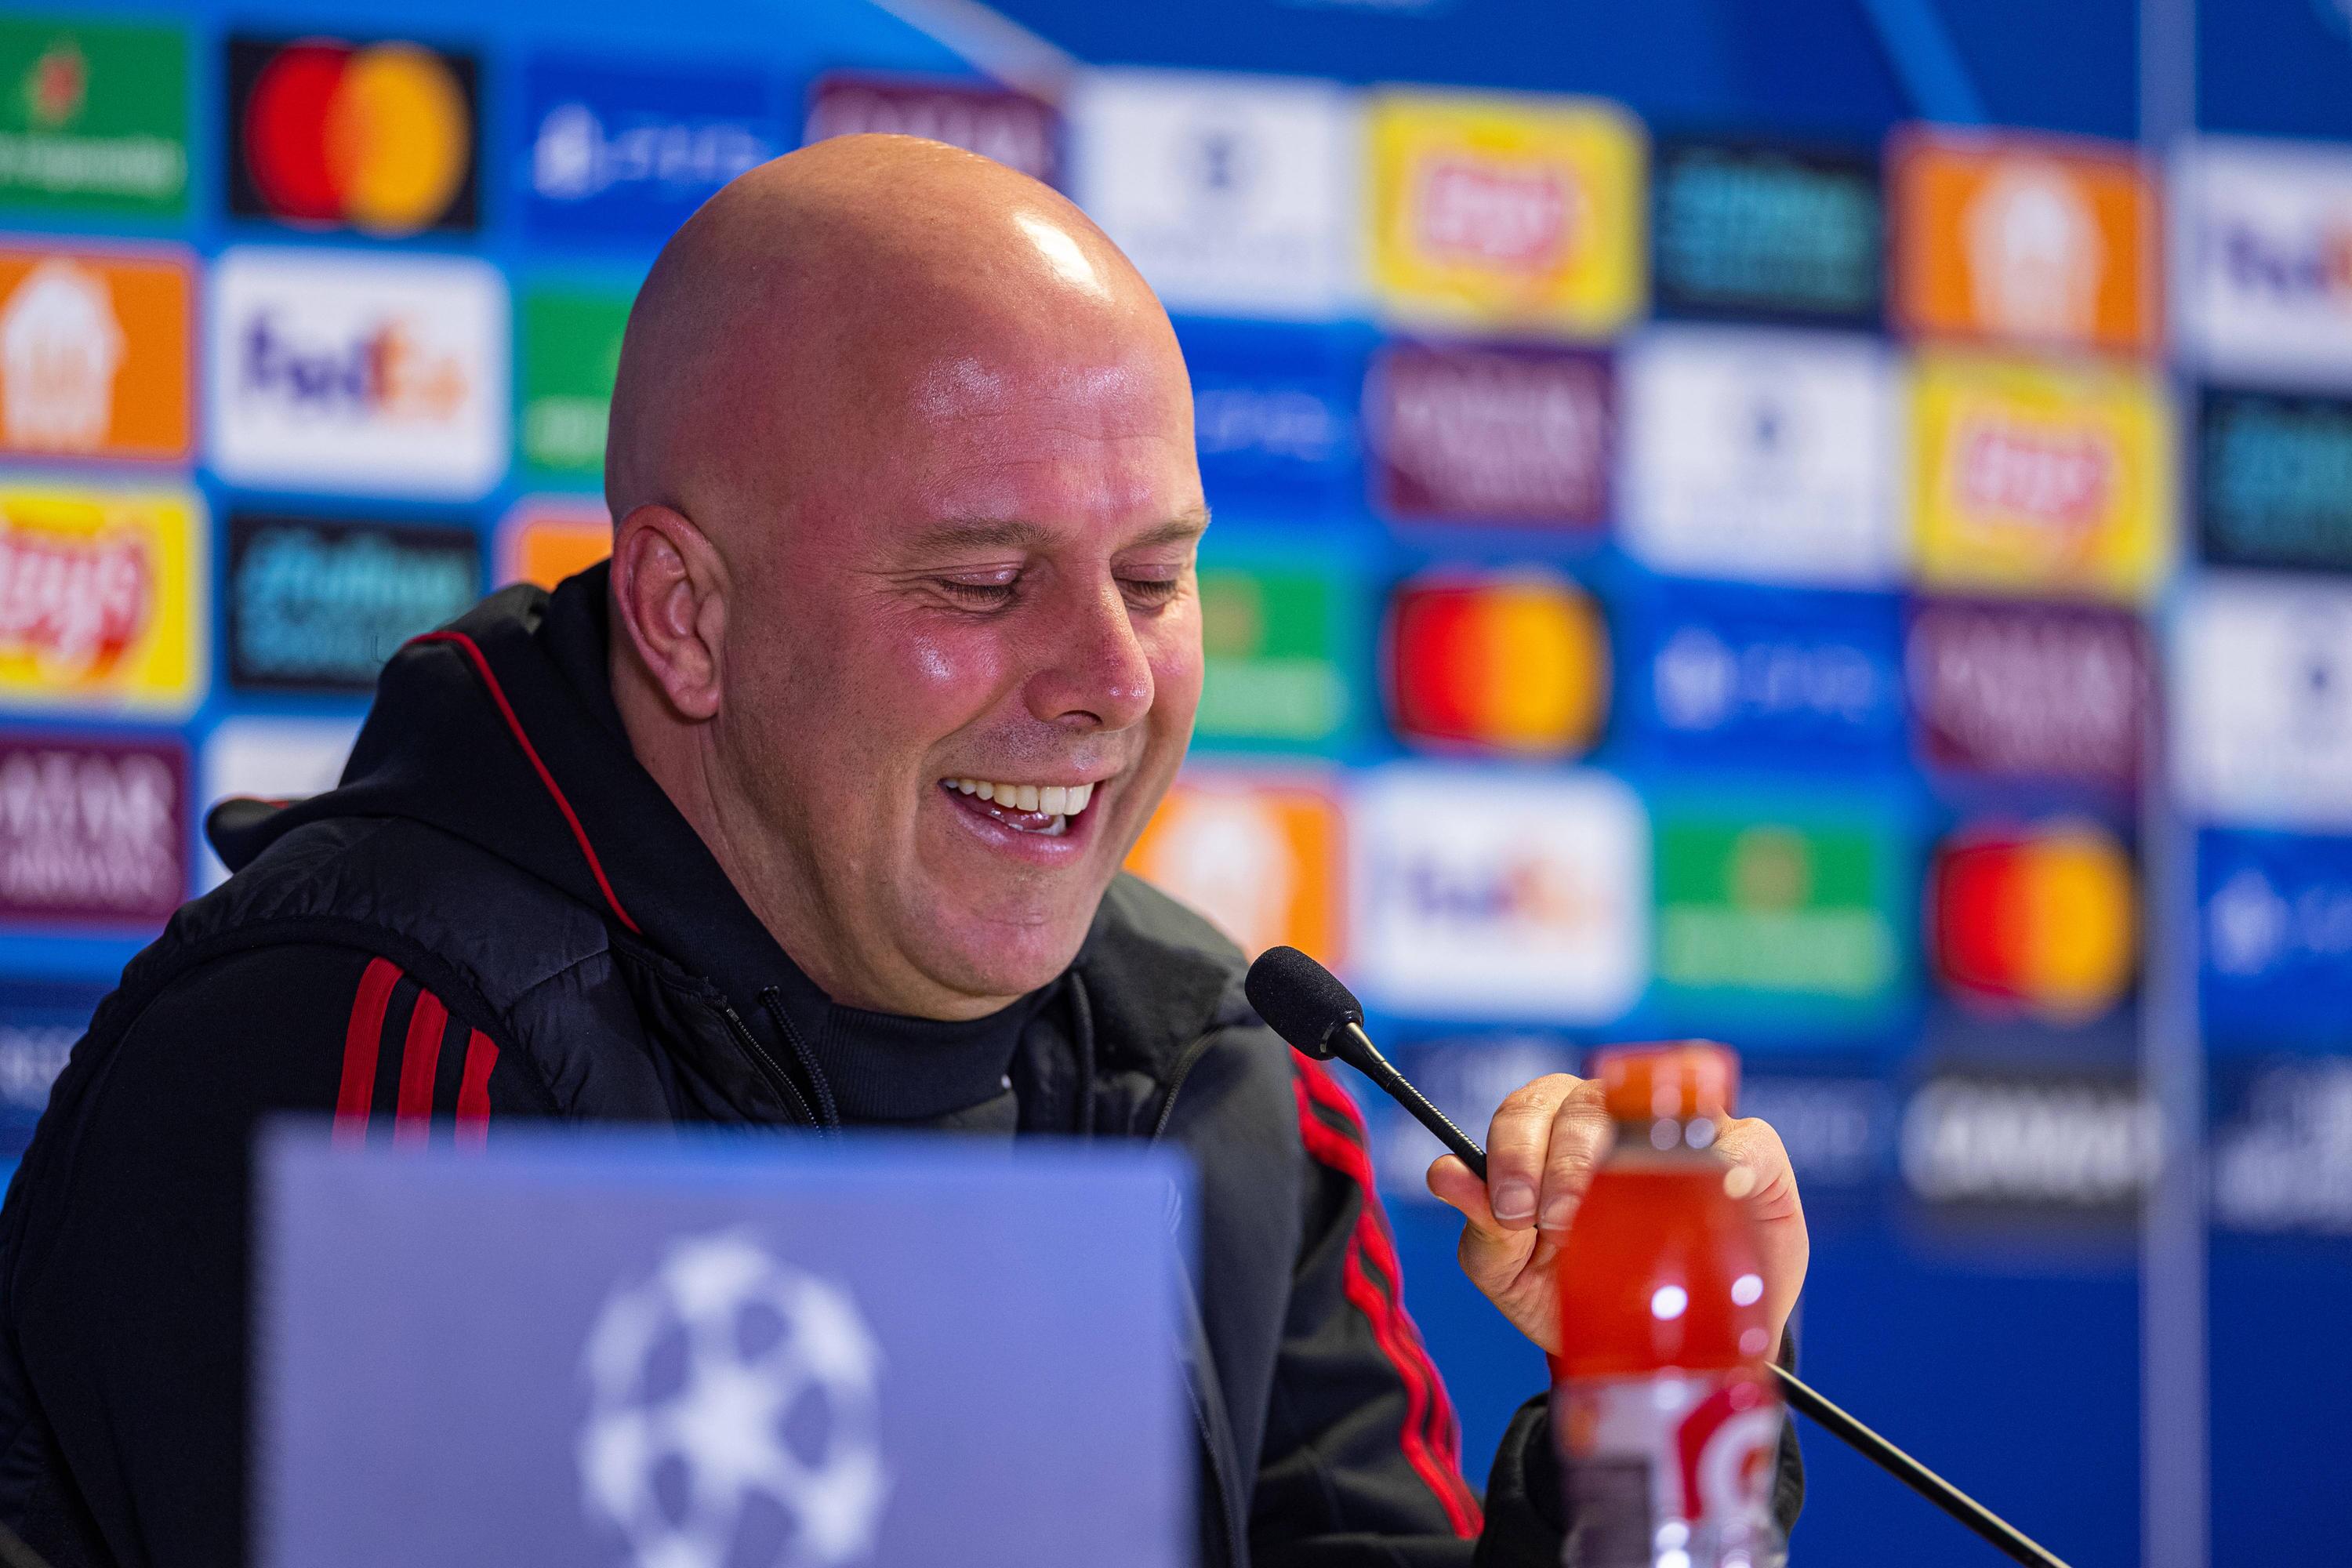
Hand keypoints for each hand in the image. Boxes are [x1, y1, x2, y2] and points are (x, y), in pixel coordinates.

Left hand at [1426, 1070, 1808, 1358]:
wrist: (1656, 1354)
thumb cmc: (1579, 1299)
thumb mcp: (1518, 1279)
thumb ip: (1481, 1232)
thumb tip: (1444, 1173)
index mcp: (1556, 1135)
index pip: (1528, 1109)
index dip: (1511, 1148)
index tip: (1509, 1209)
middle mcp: (1616, 1120)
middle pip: (1578, 1099)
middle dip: (1554, 1156)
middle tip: (1550, 1221)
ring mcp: (1684, 1135)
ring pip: (1650, 1107)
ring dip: (1623, 1154)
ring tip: (1600, 1214)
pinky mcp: (1751, 1159)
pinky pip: (1743, 1139)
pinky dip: (1726, 1156)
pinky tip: (1714, 1188)